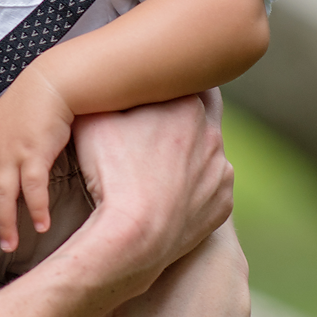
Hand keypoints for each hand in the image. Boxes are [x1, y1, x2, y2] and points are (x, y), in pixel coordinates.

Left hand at [0, 66, 76, 254]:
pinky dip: (35, 209)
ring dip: (5, 225)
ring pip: (2, 198)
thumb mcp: (2, 125)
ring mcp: (11, 153)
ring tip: (9, 246)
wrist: (50, 83)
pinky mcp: (34, 153)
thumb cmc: (30, 104)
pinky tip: (41, 226)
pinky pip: (32, 188)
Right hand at [66, 90, 231, 305]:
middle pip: (202, 113)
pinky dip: (194, 188)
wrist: (131, 237)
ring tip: (158, 167)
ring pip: (207, 153)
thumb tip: (103, 83)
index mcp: (187, 105)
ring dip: (189, 154)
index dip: (170, 82)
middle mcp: (213, 134)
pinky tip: (169, 195)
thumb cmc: (109, 173)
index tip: (156, 89)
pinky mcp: (222, 204)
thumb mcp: (93, 118)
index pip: (186, 79)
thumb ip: (106, 94)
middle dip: (182, 116)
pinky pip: (210, 188)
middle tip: (157, 124)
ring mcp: (221, 171)